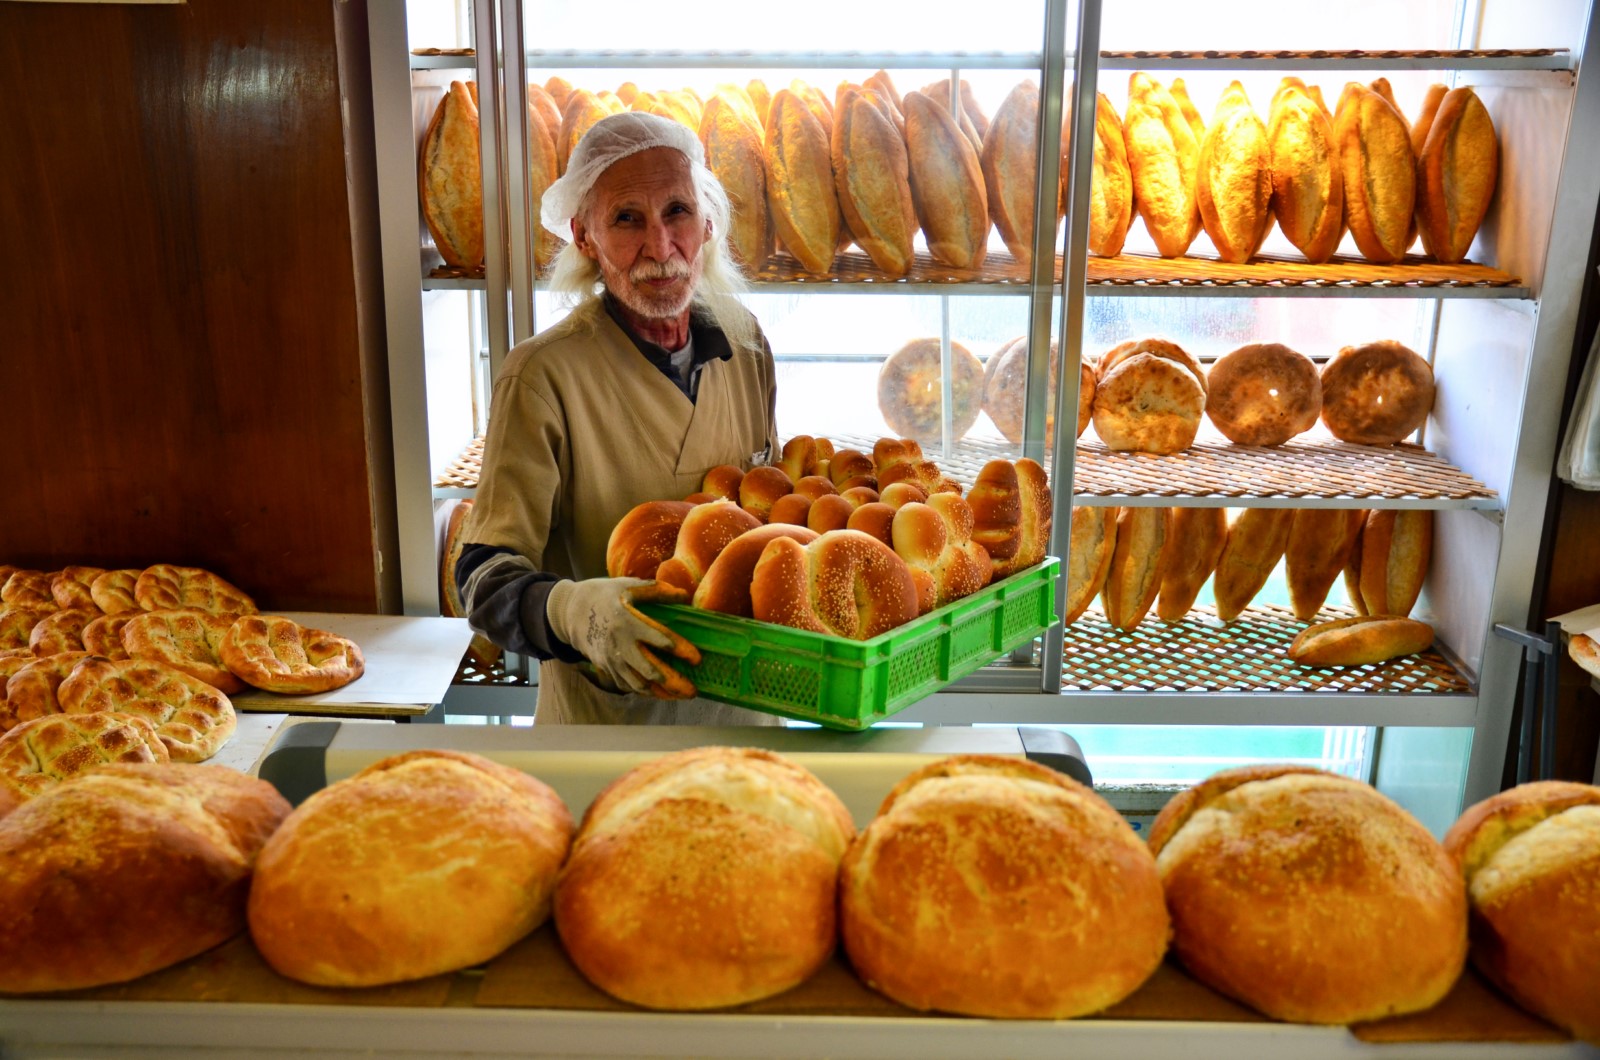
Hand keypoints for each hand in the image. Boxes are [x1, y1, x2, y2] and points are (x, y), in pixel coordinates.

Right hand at [545, 577, 701, 698]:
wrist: (570, 612)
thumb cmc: (604, 595)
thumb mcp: (628, 586)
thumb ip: (657, 591)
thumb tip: (684, 596)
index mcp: (628, 621)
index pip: (660, 640)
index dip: (681, 651)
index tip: (697, 659)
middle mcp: (620, 644)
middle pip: (651, 671)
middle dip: (675, 683)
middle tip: (693, 691)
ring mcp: (611, 660)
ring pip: (639, 685)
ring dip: (662, 693)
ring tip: (681, 696)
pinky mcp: (606, 668)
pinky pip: (627, 686)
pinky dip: (646, 692)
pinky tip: (661, 693)